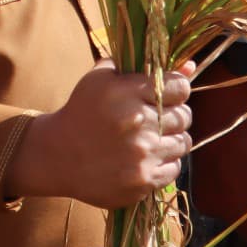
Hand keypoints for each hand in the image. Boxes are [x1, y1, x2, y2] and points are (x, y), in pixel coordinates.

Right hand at [6, 60, 194, 208]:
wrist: (54, 156)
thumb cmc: (82, 112)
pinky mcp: (143, 181)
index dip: (176, 91)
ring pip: (184, 142)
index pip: (181, 87)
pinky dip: (164, 163)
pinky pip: (175, 168)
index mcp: (127, 93)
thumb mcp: (103, 79)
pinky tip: (144, 159)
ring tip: (148, 140)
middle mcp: (137, 123)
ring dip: (170, 140)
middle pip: (185, 116)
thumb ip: (146, 67)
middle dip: (172, 116)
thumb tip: (191, 65)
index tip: (165, 96)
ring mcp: (142, 155)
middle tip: (154, 120)